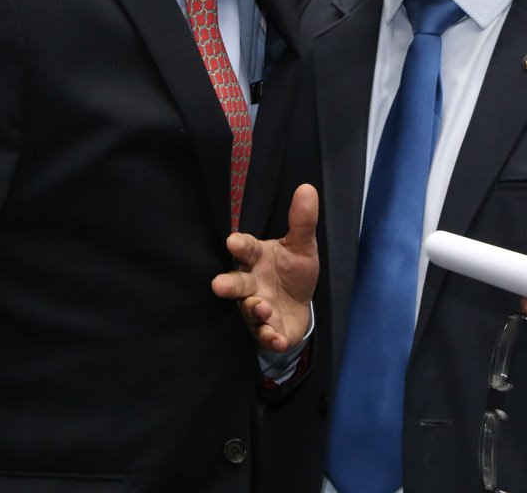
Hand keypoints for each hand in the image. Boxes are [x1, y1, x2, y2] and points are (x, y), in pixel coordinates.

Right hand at [211, 184, 318, 352]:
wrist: (299, 305)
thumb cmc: (294, 270)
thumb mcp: (303, 246)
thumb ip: (302, 221)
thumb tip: (307, 188)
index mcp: (257, 258)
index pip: (246, 249)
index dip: (240, 245)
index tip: (232, 241)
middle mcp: (252, 283)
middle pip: (237, 282)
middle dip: (229, 284)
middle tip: (219, 285)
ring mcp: (256, 308)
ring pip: (249, 309)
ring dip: (254, 309)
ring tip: (263, 307)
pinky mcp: (267, 330)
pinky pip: (265, 335)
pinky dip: (270, 337)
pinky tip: (277, 339)